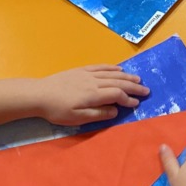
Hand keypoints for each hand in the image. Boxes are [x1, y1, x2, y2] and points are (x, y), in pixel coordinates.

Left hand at [35, 65, 150, 124]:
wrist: (39, 94)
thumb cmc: (57, 110)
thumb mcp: (77, 118)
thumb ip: (98, 115)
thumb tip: (115, 111)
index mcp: (93, 95)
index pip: (117, 95)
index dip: (128, 99)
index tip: (136, 104)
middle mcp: (94, 81)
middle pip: (118, 82)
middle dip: (133, 86)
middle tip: (146, 90)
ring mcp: (87, 74)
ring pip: (112, 73)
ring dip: (126, 76)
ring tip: (138, 79)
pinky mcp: (81, 70)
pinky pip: (101, 67)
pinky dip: (112, 67)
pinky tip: (119, 68)